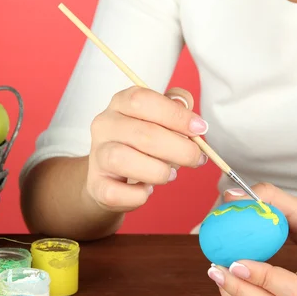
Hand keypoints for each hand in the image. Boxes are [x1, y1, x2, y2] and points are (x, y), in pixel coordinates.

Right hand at [84, 86, 208, 211]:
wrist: (111, 177)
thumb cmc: (140, 146)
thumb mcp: (158, 120)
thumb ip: (176, 110)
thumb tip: (189, 112)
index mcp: (121, 103)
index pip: (143, 100)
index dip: (176, 115)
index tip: (200, 129)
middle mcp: (104, 126)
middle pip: (142, 133)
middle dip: (179, 149)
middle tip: (195, 158)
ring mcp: (97, 156)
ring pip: (124, 160)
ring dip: (158, 171)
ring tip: (169, 174)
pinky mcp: (96, 185)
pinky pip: (117, 192)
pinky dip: (139, 195)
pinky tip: (147, 190)